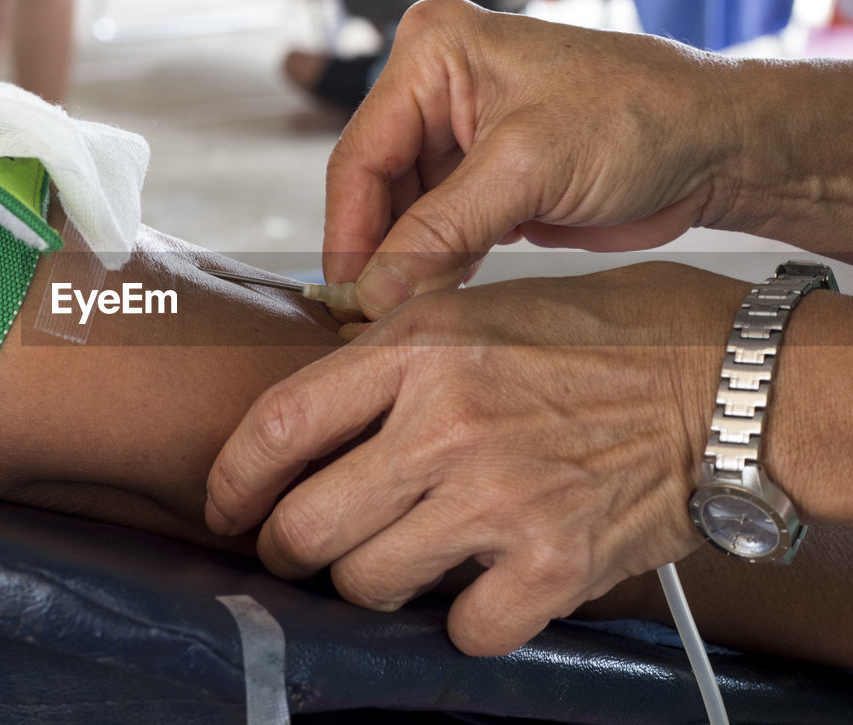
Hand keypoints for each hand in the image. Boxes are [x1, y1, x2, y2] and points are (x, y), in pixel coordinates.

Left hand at [205, 262, 745, 655]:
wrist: (715, 383)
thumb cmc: (595, 339)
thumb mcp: (472, 312)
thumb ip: (384, 363)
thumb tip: (306, 427)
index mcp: (419, 348)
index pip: (279, 426)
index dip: (233, 480)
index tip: (226, 505)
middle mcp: (447, 424)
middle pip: (307, 527)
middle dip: (286, 548)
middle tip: (299, 547)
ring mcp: (499, 499)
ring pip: (368, 584)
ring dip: (370, 580)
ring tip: (399, 555)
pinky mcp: (554, 564)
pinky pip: (463, 629)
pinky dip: (462, 618)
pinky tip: (480, 582)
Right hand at [323, 0, 749, 317]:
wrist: (717, 147)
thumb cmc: (643, 117)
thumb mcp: (529, 168)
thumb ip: (441, 233)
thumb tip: (373, 294)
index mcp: (434, 55)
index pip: (361, 156)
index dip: (350, 234)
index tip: (350, 298)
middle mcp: (436, 92)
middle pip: (375, 192)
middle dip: (378, 257)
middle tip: (373, 321)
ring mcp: (457, 141)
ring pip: (402, 221)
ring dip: (406, 271)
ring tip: (404, 320)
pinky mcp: (482, 184)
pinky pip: (436, 236)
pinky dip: (435, 272)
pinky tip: (435, 304)